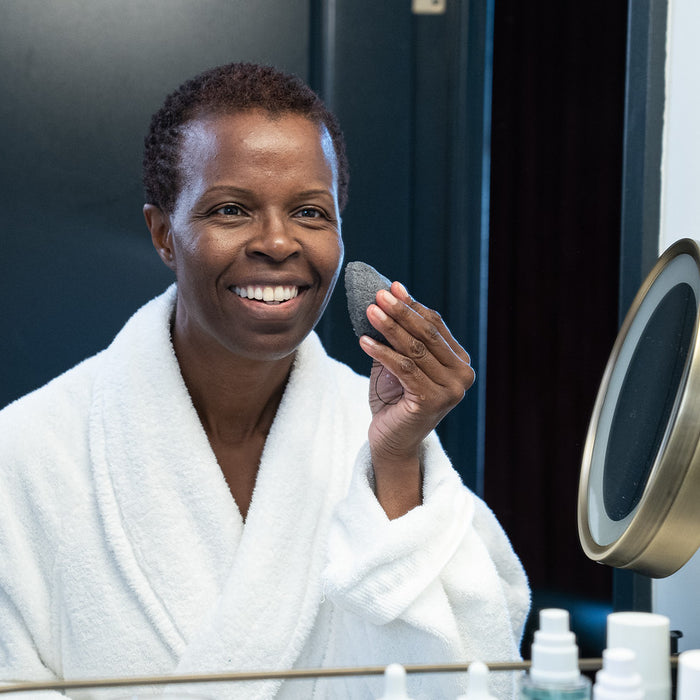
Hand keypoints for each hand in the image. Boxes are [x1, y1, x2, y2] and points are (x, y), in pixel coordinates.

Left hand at [359, 281, 475, 516]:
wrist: (391, 441)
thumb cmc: (394, 400)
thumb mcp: (399, 362)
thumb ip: (401, 334)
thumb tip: (393, 291)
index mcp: (460, 363)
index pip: (436, 326)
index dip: (413, 306)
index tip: (392, 287)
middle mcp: (462, 376)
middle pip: (427, 335)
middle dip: (401, 312)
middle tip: (378, 295)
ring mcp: (450, 391)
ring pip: (415, 350)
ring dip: (389, 328)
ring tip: (370, 311)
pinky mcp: (432, 402)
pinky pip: (404, 369)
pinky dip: (382, 352)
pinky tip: (364, 341)